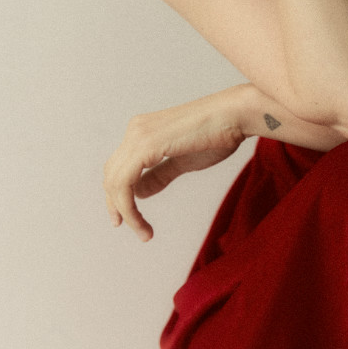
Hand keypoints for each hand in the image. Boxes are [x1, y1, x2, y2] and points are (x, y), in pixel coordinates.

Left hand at [103, 89, 248, 241]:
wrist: (236, 115)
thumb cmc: (217, 135)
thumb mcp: (183, 162)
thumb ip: (159, 175)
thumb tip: (139, 192)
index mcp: (142, 132)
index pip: (117, 168)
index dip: (117, 197)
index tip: (126, 220)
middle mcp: (135, 131)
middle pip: (111, 176)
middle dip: (117, 207)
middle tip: (134, 230)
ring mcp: (138, 136)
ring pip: (115, 182)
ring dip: (126, 212)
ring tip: (144, 233)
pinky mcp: (146, 145)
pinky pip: (125, 182)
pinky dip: (128, 207)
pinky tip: (141, 222)